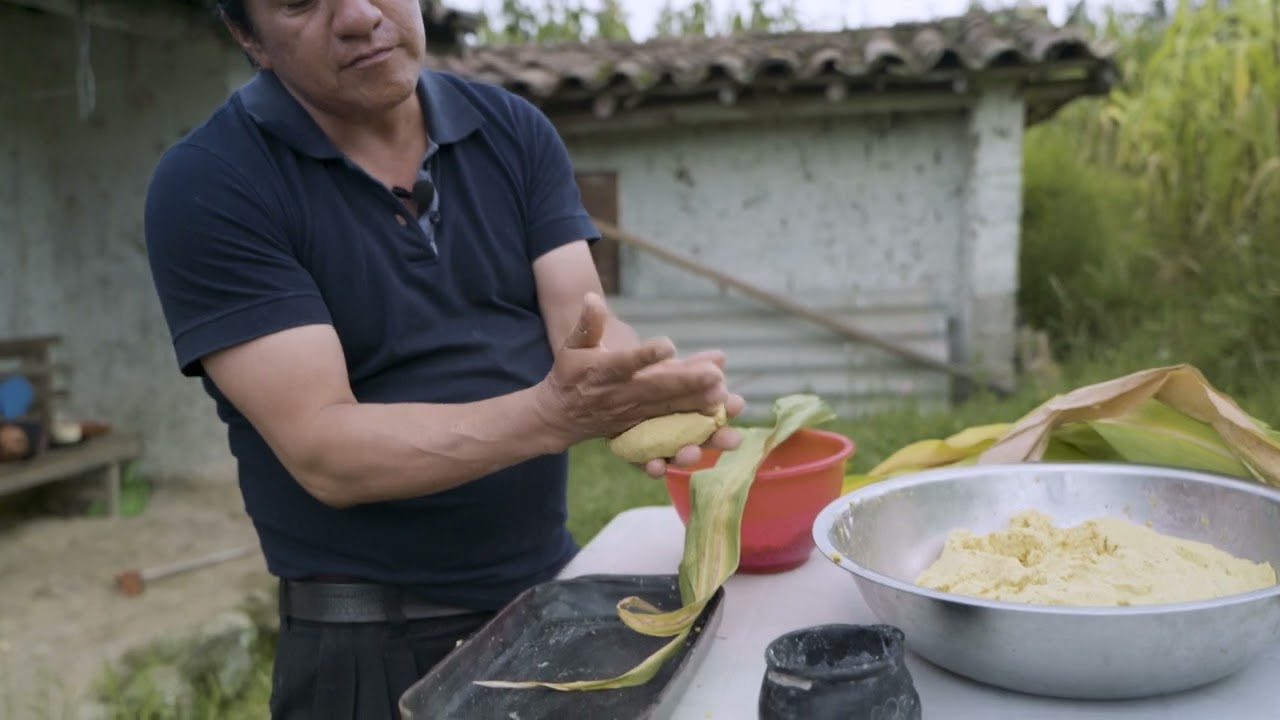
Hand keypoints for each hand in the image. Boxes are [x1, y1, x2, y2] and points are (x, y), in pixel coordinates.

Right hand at [535, 292, 729, 446]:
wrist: (561, 416)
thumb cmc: (570, 373)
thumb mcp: (573, 345)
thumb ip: (587, 324)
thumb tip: (592, 297)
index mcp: (604, 371)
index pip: (626, 362)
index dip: (646, 355)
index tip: (668, 345)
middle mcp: (621, 394)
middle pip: (657, 388)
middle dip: (687, 382)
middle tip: (716, 374)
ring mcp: (634, 413)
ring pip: (668, 408)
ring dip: (697, 402)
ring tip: (723, 395)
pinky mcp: (643, 426)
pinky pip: (670, 425)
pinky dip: (693, 420)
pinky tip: (718, 415)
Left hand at [637, 351, 745, 478]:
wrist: (594, 390)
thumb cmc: (634, 376)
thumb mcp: (659, 367)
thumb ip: (689, 367)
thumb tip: (720, 357)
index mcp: (687, 405)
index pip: (712, 407)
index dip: (727, 408)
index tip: (738, 404)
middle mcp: (676, 429)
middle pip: (701, 435)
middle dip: (718, 438)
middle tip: (733, 440)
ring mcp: (656, 443)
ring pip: (677, 454)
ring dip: (688, 456)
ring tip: (691, 453)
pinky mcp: (632, 453)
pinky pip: (643, 463)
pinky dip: (653, 466)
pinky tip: (655, 465)